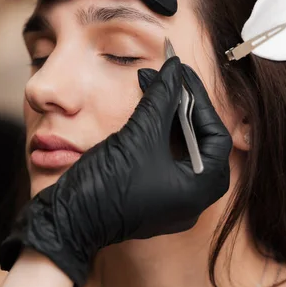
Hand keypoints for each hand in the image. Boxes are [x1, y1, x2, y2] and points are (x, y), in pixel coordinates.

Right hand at [0, 58, 231, 286]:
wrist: (69, 217)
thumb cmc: (109, 183)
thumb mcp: (139, 135)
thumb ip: (161, 98)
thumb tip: (175, 68)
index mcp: (201, 189)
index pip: (216, 135)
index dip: (199, 101)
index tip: (181, 75)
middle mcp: (192, 198)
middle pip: (199, 141)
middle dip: (181, 106)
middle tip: (167, 78)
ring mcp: (171, 200)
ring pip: (178, 149)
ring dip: (166, 117)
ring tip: (151, 86)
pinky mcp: (151, 197)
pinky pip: (163, 159)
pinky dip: (155, 134)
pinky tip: (143, 111)